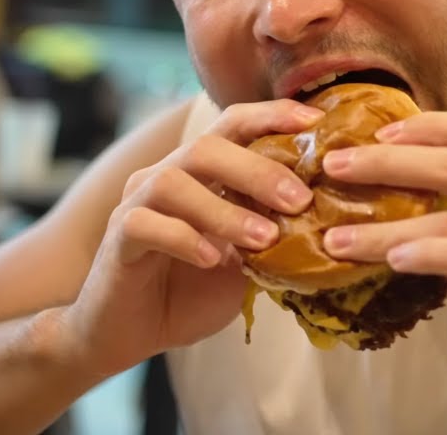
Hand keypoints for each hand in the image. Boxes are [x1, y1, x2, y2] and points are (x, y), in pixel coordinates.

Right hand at [58, 99, 323, 378]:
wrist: (133, 332)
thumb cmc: (192, 289)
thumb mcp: (247, 260)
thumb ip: (274, 232)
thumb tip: (329, 219)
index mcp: (200, 171)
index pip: (233, 124)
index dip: (271, 115)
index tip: (316, 122)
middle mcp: (166, 175)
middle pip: (206, 146)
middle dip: (257, 169)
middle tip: (299, 200)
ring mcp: (136, 203)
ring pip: (173, 182)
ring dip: (224, 209)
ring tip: (264, 238)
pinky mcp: (117, 238)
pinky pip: (145, 224)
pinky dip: (184, 238)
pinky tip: (214, 259)